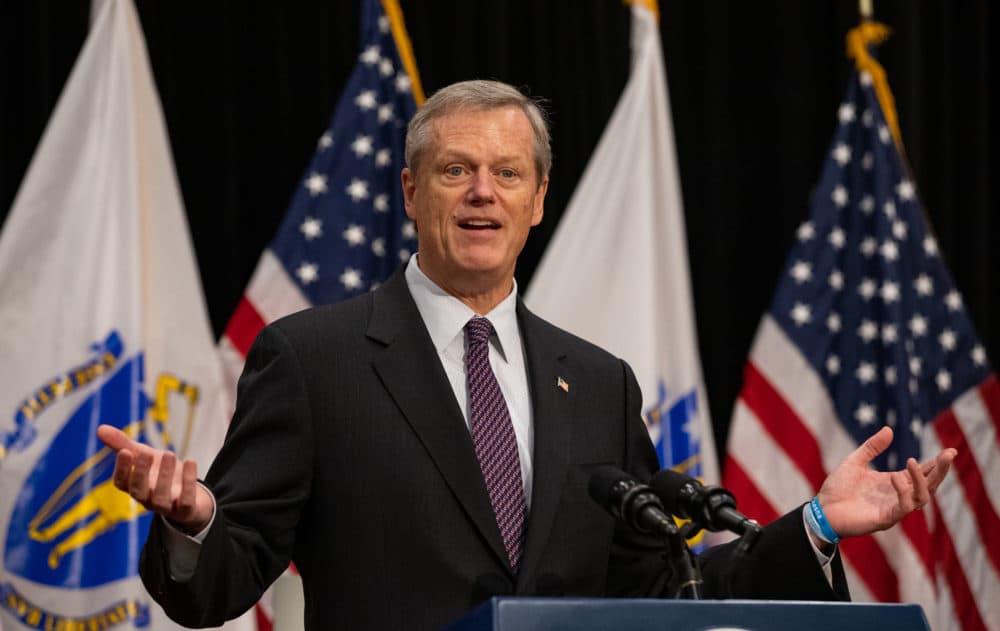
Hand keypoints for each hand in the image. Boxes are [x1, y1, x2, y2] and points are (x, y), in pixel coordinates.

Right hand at [97, 424, 213, 532]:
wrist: (192, 494)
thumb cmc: (162, 473)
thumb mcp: (144, 456)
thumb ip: (123, 444)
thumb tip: (100, 428)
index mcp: (135, 486)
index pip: (121, 483)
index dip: (121, 469)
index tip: (125, 451)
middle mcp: (148, 499)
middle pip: (138, 491)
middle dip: (140, 473)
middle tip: (145, 454)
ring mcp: (167, 507)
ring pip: (160, 498)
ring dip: (164, 477)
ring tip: (169, 453)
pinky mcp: (186, 511)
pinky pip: (186, 502)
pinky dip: (188, 483)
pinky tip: (190, 462)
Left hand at [816, 426, 956, 538]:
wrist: (822, 509)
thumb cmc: (838, 487)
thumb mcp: (855, 461)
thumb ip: (872, 447)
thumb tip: (889, 429)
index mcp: (895, 482)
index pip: (922, 473)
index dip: (937, 464)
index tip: (950, 451)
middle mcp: (899, 496)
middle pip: (929, 485)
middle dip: (940, 471)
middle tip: (948, 455)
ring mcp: (894, 508)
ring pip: (921, 497)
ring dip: (922, 480)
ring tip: (913, 462)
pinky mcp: (886, 519)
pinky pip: (904, 508)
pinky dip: (903, 492)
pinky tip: (895, 478)